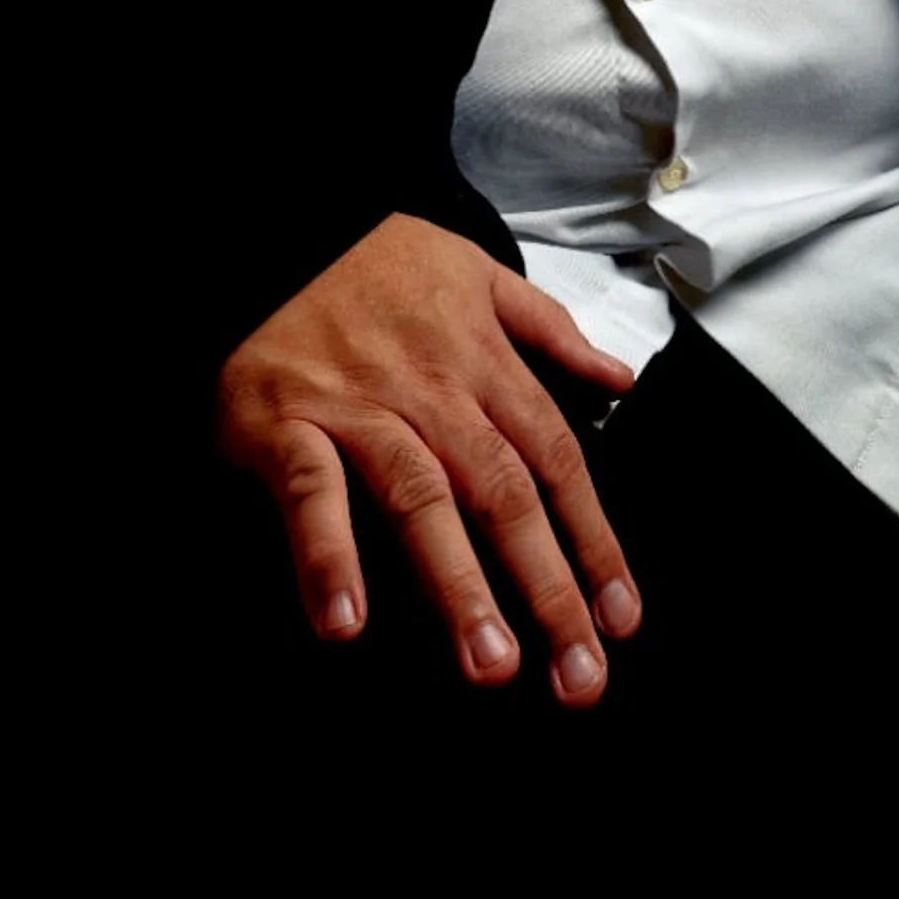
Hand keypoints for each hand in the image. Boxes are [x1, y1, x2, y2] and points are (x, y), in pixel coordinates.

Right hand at [214, 213, 642, 701]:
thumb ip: (548, 329)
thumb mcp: (474, 271)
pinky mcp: (285, 422)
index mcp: (481, 359)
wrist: (278, 223)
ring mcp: (359, 406)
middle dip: (546, 588)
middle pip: (503, 495)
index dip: (592, 541)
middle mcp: (430, 389)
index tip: (620, 616)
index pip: (554, 460)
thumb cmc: (373, 259)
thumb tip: (619, 378)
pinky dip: (328, 554)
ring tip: (491, 664)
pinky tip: (346, 622)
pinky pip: (312, 492)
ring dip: (459, 586)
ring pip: (420, 499)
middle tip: (578, 674)